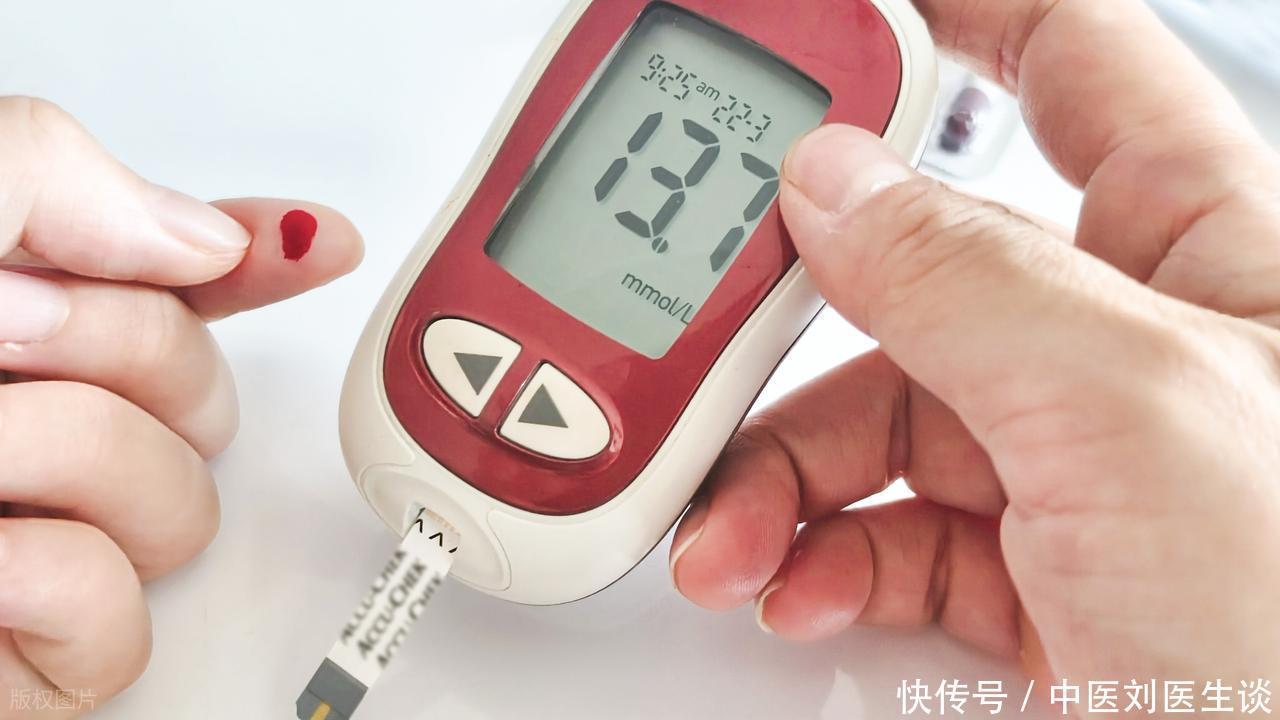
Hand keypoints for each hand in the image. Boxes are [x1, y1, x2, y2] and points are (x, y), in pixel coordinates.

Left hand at [0, 97, 361, 716]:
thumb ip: (57, 173)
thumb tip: (214, 241)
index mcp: (6, 324)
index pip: (171, 286)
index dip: (254, 257)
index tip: (312, 240)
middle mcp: (32, 430)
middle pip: (206, 393)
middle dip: (119, 348)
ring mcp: (38, 545)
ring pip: (179, 506)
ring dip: (62, 460)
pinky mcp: (34, 660)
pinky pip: (118, 617)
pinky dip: (34, 581)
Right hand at [670, 0, 1279, 695]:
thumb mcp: (1134, 416)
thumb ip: (968, 282)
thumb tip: (831, 187)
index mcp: (1208, 249)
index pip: (1070, 60)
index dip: (954, 14)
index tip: (834, 15)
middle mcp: (1130, 345)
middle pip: (918, 261)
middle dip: (800, 301)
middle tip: (716, 312)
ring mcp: (1070, 465)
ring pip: (878, 412)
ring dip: (780, 469)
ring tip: (733, 532)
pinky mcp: (1027, 574)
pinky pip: (884, 527)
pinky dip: (816, 553)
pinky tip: (792, 580)